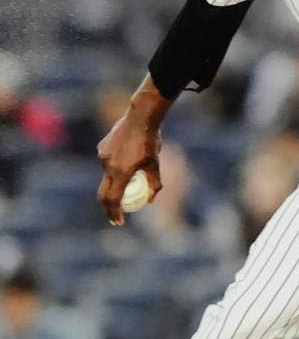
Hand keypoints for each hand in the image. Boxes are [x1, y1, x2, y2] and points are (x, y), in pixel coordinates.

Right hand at [97, 74, 170, 224]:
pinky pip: (107, 163)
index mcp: (121, 172)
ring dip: (116, 183)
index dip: (115, 213)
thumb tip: (150, 201)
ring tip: (132, 175)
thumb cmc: (151, 141)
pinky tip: (127, 159)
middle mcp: (108, 165)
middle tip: (116, 217)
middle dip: (108, 208)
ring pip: (107, 176)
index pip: (113, 199)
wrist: (140, 116)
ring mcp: (102, 155)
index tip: (119, 222)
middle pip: (103, 193)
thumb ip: (154, 184)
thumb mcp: (155, 164)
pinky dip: (115, 168)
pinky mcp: (101, 147)